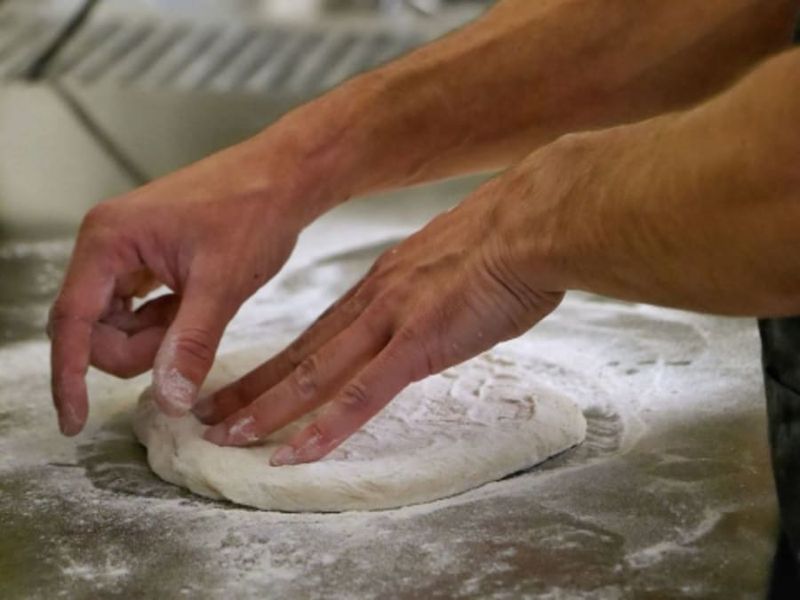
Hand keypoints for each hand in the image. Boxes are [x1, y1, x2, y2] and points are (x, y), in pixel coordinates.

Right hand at [49, 132, 329, 435]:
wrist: (286, 177)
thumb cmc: (255, 212)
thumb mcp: (223, 285)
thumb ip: (190, 344)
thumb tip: (168, 400)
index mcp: (109, 240)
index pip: (72, 322)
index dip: (69, 377)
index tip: (74, 422)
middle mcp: (106, 243)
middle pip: (95, 328)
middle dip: (139, 347)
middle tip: (190, 329)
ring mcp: (126, 251)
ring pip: (119, 323)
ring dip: (157, 334)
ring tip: (202, 307)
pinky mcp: (147, 258)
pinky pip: (140, 309)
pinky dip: (166, 321)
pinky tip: (197, 305)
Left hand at [198, 167, 565, 465]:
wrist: (530, 224)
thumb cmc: (504, 246)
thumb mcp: (450, 271)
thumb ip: (427, 300)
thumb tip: (426, 320)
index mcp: (381, 287)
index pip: (315, 336)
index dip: (274, 366)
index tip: (244, 387)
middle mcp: (373, 304)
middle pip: (299, 356)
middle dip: (250, 390)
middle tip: (209, 416)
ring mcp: (390, 323)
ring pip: (315, 375)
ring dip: (268, 410)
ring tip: (227, 436)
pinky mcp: (417, 343)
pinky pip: (364, 394)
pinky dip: (327, 426)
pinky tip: (297, 452)